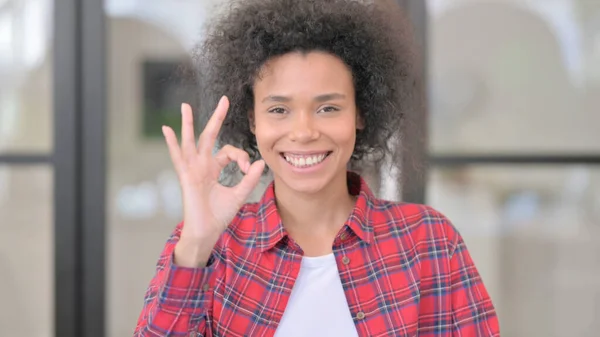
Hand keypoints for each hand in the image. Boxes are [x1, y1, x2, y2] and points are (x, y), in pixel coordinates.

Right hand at [162, 96, 264, 265]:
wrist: (207, 231)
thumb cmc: (219, 215)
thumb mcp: (238, 194)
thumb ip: (249, 179)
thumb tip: (260, 162)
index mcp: (214, 169)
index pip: (229, 152)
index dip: (242, 157)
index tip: (248, 169)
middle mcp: (202, 165)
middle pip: (209, 136)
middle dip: (217, 118)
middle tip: (224, 100)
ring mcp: (192, 169)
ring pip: (190, 141)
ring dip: (188, 124)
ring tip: (185, 106)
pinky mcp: (186, 176)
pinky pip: (178, 157)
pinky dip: (172, 143)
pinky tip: (167, 129)